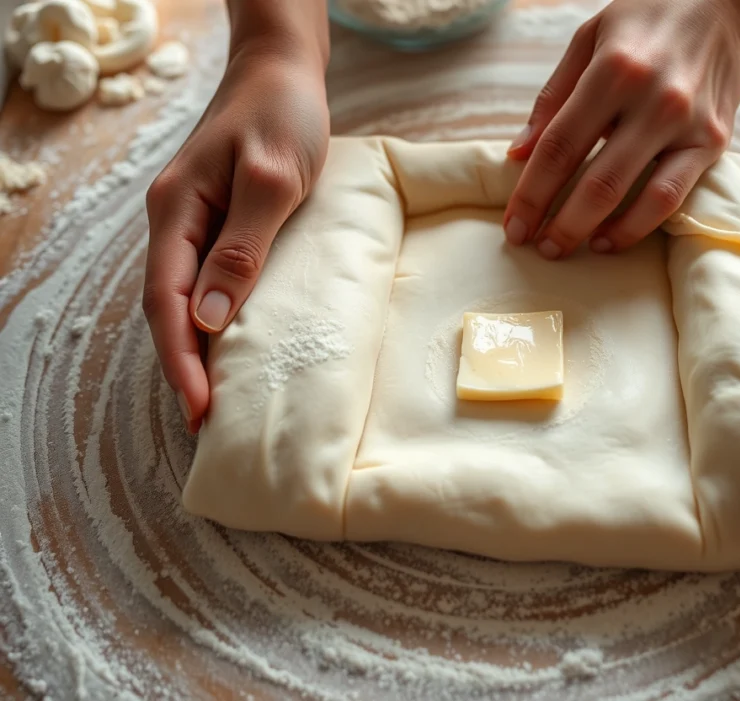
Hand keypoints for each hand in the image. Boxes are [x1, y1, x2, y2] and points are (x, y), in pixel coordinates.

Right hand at [144, 1, 329, 432]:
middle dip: (183, 367)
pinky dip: (213, 319)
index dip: (180, 360)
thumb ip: (242, 246)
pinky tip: (231, 344)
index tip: (200, 410)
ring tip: (217, 398)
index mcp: (177, 211)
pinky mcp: (218, 220)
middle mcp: (174, 220)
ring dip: (195, 349)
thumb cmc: (282, 115)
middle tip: (207, 422)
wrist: (283, 71)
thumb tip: (210, 317)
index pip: (166, 301)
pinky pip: (205, 280)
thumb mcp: (272, 180)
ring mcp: (193, 220)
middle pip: (166, 308)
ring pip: (183, 298)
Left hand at [504, 0, 739, 257]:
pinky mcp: (714, 140)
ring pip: (635, 197)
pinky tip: (611, 238)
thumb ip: (553, 98)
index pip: (560, 146)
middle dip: (558, 224)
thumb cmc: (647, 16)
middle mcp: (653, 100)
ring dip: (596, 233)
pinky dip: (638, 226)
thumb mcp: (589, 39)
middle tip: (536, 247)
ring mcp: (688, 124)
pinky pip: (672, 197)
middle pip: (595, 182)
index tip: (513, 224)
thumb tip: (519, 155)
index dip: (532, 193)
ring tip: (570, 249)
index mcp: (614, 70)